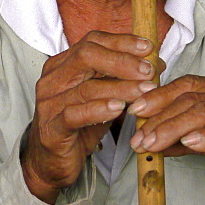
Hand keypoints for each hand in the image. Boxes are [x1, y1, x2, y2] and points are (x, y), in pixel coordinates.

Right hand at [23, 31, 157, 203]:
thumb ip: (122, 80)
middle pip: (87, 56)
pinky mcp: (51, 128)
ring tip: (144, 90)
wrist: (52, 163)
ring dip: (120, 87)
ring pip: (86, 87)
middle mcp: (52, 79)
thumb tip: (155, 64)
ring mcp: (49, 103)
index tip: (148, 48)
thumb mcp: (103, 98)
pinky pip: (74, 114)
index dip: (121, 42)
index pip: (92, 41)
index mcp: (62, 65)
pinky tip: (119, 108)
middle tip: (148, 71)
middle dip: (122, 60)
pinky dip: (99, 109)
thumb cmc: (79, 127)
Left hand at [127, 75, 204, 188]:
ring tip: (153, 143)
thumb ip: (182, 135)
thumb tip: (148, 137)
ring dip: (173, 129)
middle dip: (159, 118)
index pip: (187, 84)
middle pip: (191, 98)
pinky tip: (188, 144)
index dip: (158, 96)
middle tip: (139, 137)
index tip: (135, 110)